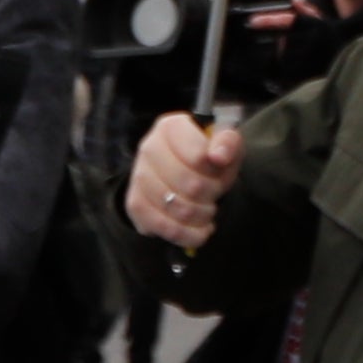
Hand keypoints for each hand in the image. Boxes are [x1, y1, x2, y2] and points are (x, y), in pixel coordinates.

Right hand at [132, 112, 244, 253]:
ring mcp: (138, 177)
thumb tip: (218, 157)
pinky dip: (186, 235)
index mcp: (171, 127)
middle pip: (189, 185)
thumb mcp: (225, 143)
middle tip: (216, 193)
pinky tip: (199, 232)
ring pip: (176, 208)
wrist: (183, 169)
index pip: (199, 156)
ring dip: (201, 216)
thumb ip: (228, 143)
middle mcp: (149, 148)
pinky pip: (161, 227)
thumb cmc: (207, 155)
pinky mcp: (135, 204)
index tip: (221, 170)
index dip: (218, 170)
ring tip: (208, 211)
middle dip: (211, 195)